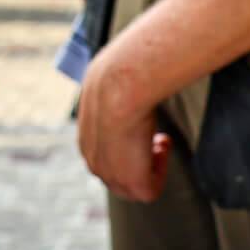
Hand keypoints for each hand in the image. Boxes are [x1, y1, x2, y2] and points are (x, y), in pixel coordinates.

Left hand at [76, 33, 170, 201]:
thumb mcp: (110, 79)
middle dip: (141, 160)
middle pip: (119, 177)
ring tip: (160, 139)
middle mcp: (93, 161)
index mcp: (87, 140)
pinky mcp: (131, 183)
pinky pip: (149, 192)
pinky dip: (161, 172)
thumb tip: (129, 57)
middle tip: (156, 136)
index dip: (129, 147)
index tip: (143, 127)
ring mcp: (110, 175)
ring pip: (134, 187)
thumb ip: (116, 83)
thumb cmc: (119, 75)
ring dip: (151, 166)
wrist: (119, 85)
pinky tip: (162, 145)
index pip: (106, 158)